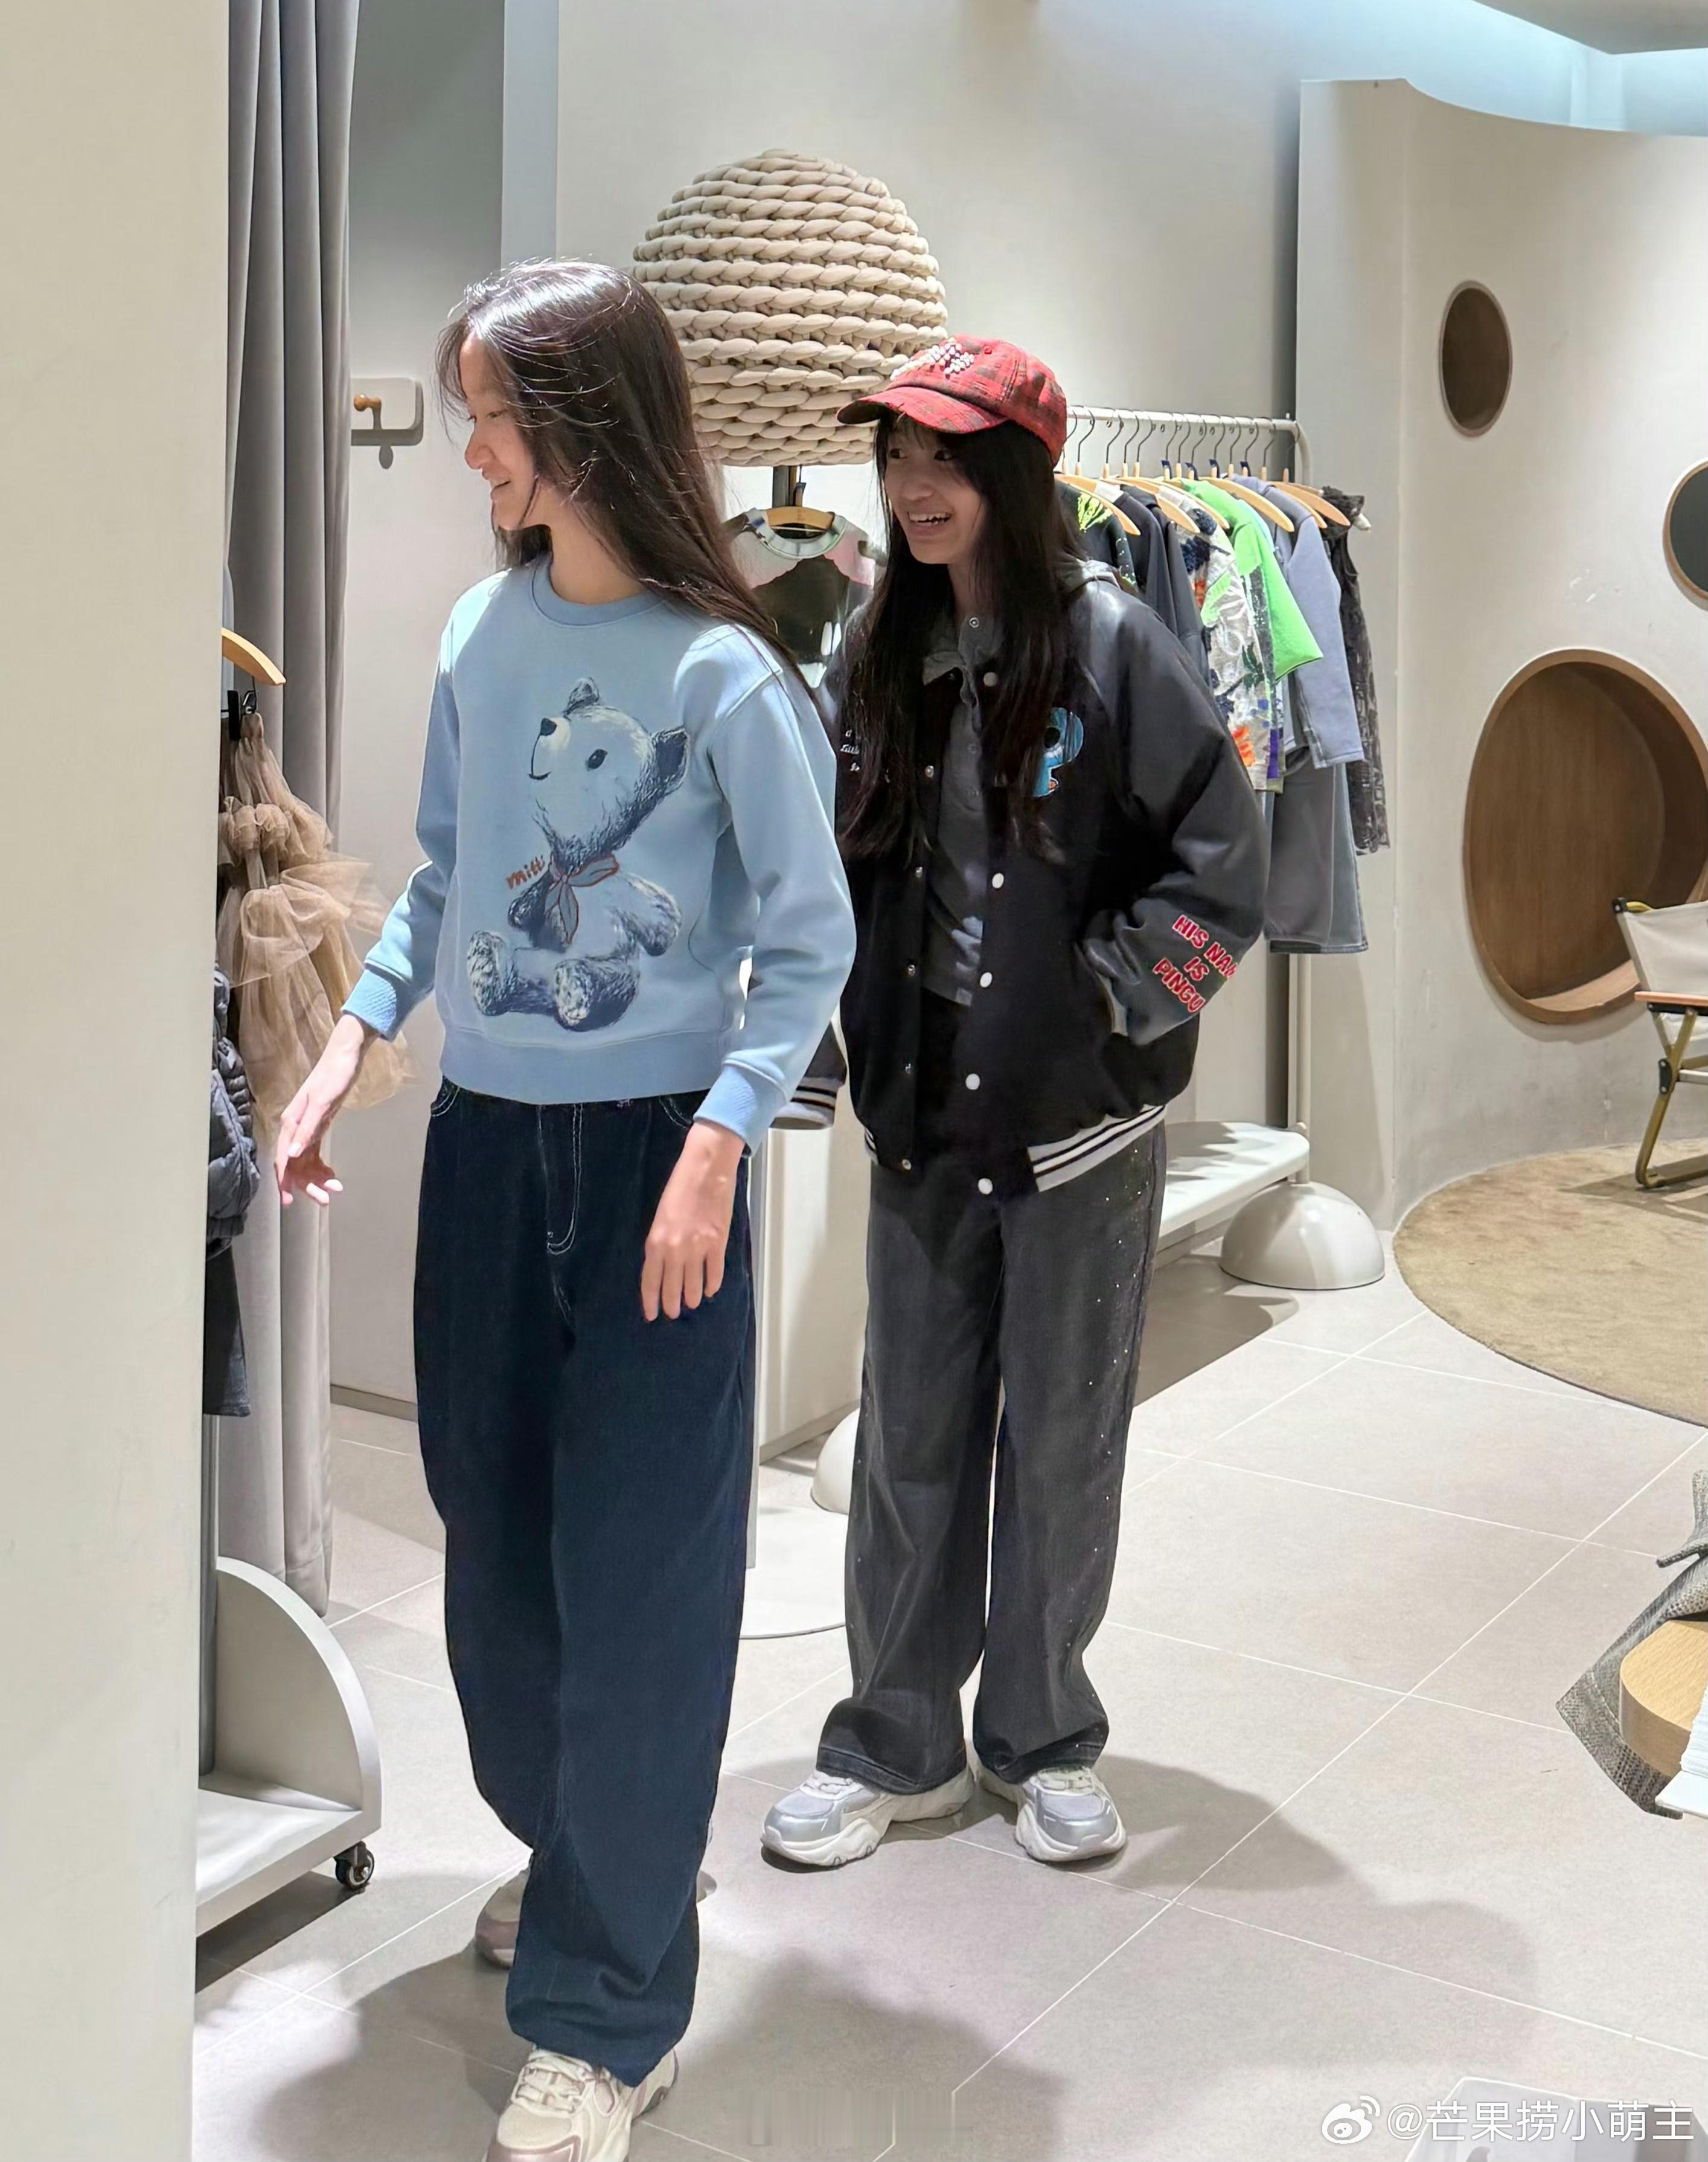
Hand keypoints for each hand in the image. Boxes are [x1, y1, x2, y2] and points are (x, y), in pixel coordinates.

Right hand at [275, 1014, 370, 1207]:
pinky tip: (332, 1174)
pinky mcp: (318, 1125)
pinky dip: (321, 1166)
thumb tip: (291, 1155)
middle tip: (325, 1200)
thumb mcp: (322, 1103)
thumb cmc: (334, 1077)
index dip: (284, 1181)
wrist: (346, 1057)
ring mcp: (307, 1127)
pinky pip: (314, 1153)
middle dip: (307, 1184)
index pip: (283, 1159)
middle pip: (295, 1164)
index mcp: (291, 1123)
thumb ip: (307, 1130)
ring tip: (335, 1188)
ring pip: (305, 1161)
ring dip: (317, 1177)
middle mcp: (295, 1127)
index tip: (289, 1202)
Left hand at [642, 1118, 743, 1321]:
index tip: (651, 1314)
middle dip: (671, 1304)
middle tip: (672, 1314)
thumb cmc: (680, 1186)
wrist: (706, 1169)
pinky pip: (714, 1272)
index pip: (650, 1280)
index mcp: (656, 1241)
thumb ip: (660, 1241)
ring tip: (691, 1304)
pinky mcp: (718, 1243)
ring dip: (691, 1298)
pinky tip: (709, 1290)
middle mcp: (675, 1250)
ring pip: (693, 1285)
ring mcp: (698, 1248)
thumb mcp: (661, 1215)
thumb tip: (664, 1262)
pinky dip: (712, 1284)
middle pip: (671, 1287)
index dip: (650, 1300)